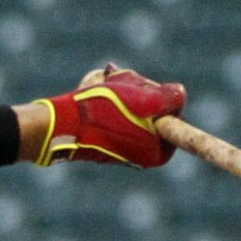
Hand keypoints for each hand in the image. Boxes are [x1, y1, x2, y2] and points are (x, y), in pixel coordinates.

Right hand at [29, 65, 186, 167]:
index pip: (171, 113)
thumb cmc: (104, 113)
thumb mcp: (146, 100)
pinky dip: (102, 94)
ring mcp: (121, 143)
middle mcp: (141, 152)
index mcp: (158, 153)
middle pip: (152, 106)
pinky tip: (87, 92)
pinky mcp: (101, 134)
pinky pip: (111, 107)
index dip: (158, 96)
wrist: (60, 123)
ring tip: (98, 90)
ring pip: (130, 102)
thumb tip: (179, 94)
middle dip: (135, 89)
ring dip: (117, 87)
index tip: (141, 94)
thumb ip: (170, 97)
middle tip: (116, 88)